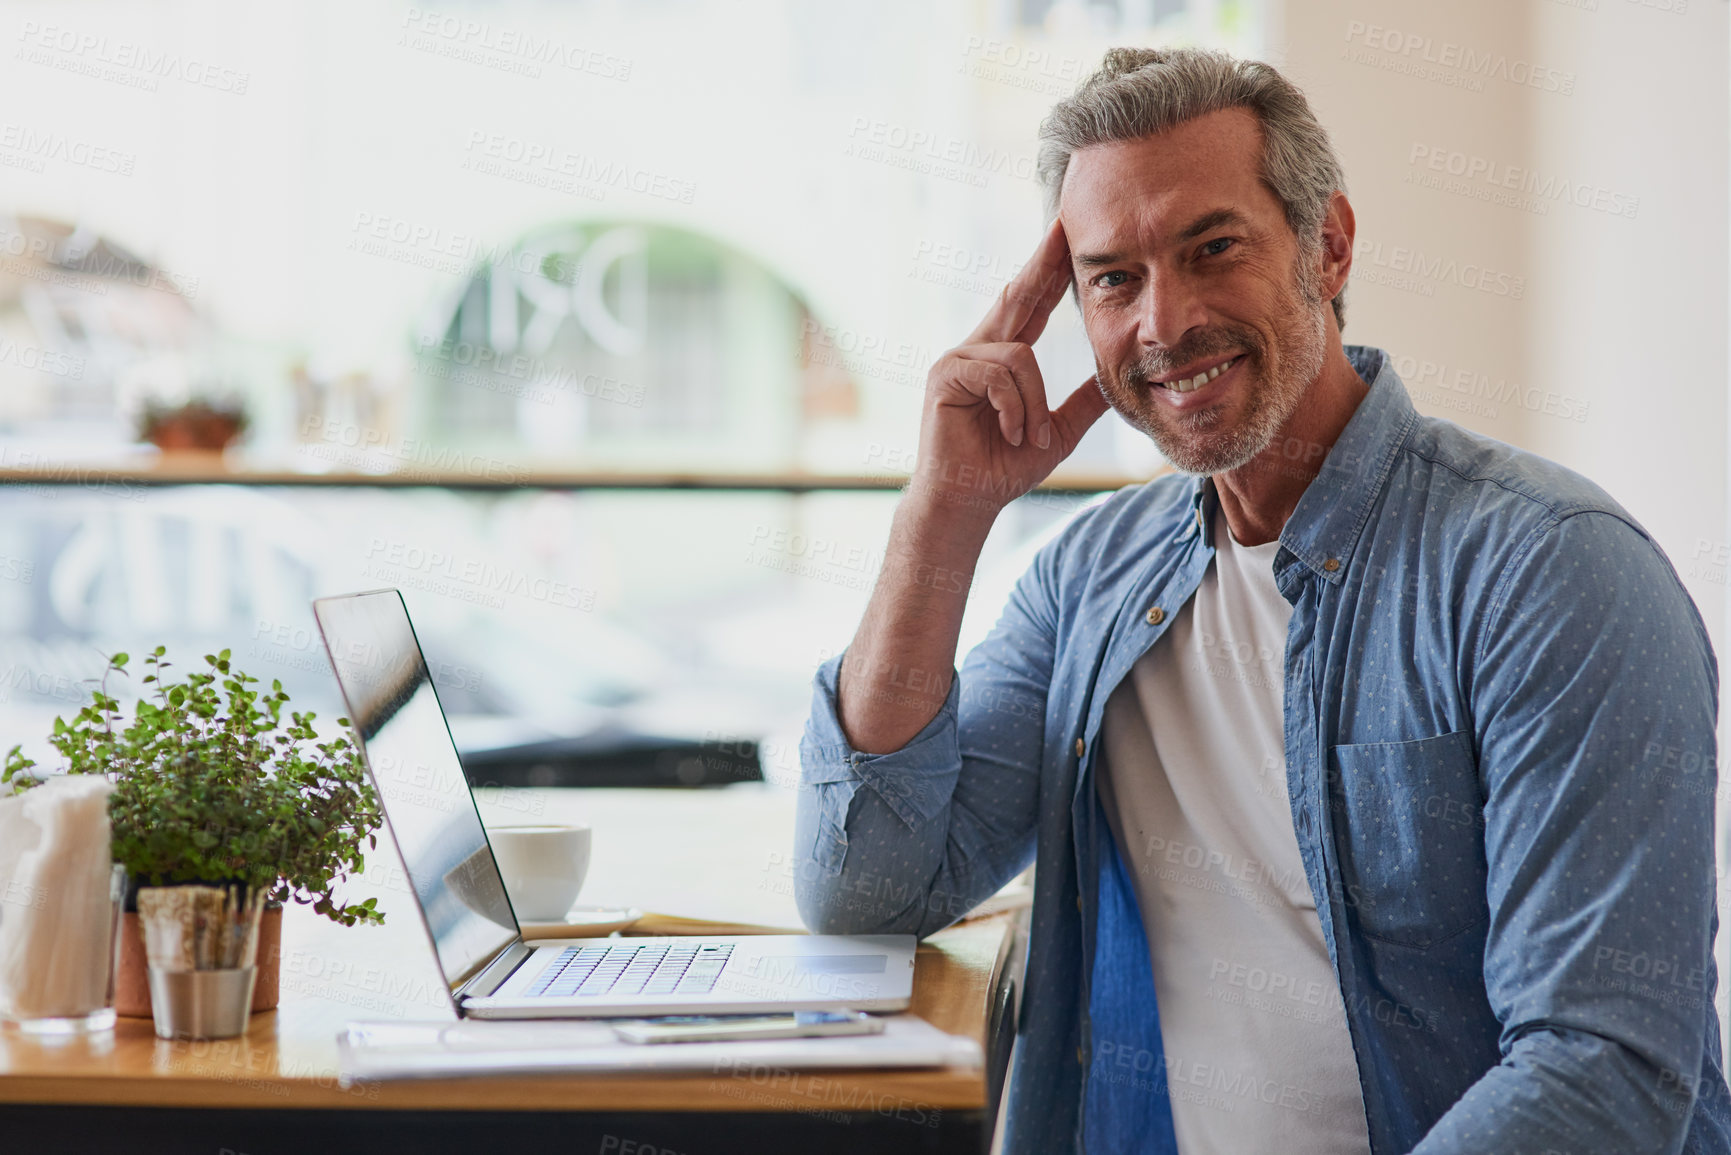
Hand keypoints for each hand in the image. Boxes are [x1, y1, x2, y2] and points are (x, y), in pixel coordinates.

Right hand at [910, 218, 1110, 519]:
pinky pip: (1000, 373)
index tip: (1069, 239)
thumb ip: (1084, 402)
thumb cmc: (1003, 469)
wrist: (968, 501)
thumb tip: (1116, 378)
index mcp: (1002, 359)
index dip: (1051, 273)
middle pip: (1017, 296)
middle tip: (1065, 227)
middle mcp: (977, 350)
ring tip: (1030, 437)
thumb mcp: (1058, 431)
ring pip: (1020, 355)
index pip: (1033, 305)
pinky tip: (1012, 433)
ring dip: (1034, 403)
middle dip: (1043, 264)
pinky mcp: (945, 375)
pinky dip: (1016, 407)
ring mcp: (957, 359)